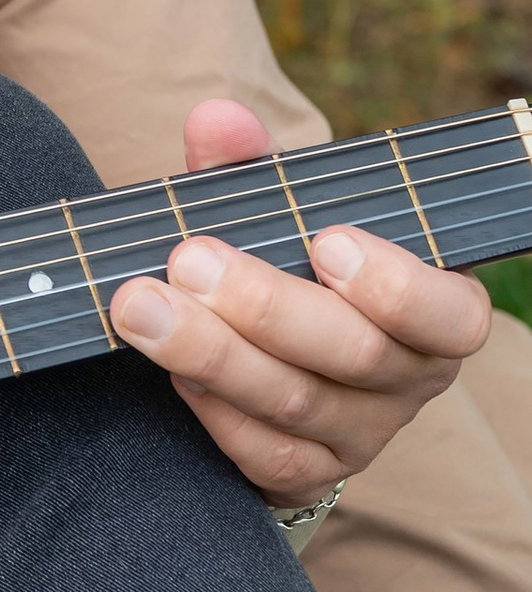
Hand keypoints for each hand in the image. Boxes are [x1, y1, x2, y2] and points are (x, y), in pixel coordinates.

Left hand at [98, 97, 491, 501]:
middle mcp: (411, 378)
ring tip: (141, 307)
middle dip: (265, 305)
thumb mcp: (277, 209)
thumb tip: (216, 119)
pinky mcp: (309, 472)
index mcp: (433, 309)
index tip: (325, 240)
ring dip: (213, 353)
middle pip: (356, 354)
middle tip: (187, 260)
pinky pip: (267, 455)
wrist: (265, 346)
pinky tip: (172, 373)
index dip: (396, 284)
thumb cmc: (284, 259)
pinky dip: (216, 413)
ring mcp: (363, 434)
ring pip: (298, 404)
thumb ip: (250, 165)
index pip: (451, 315)